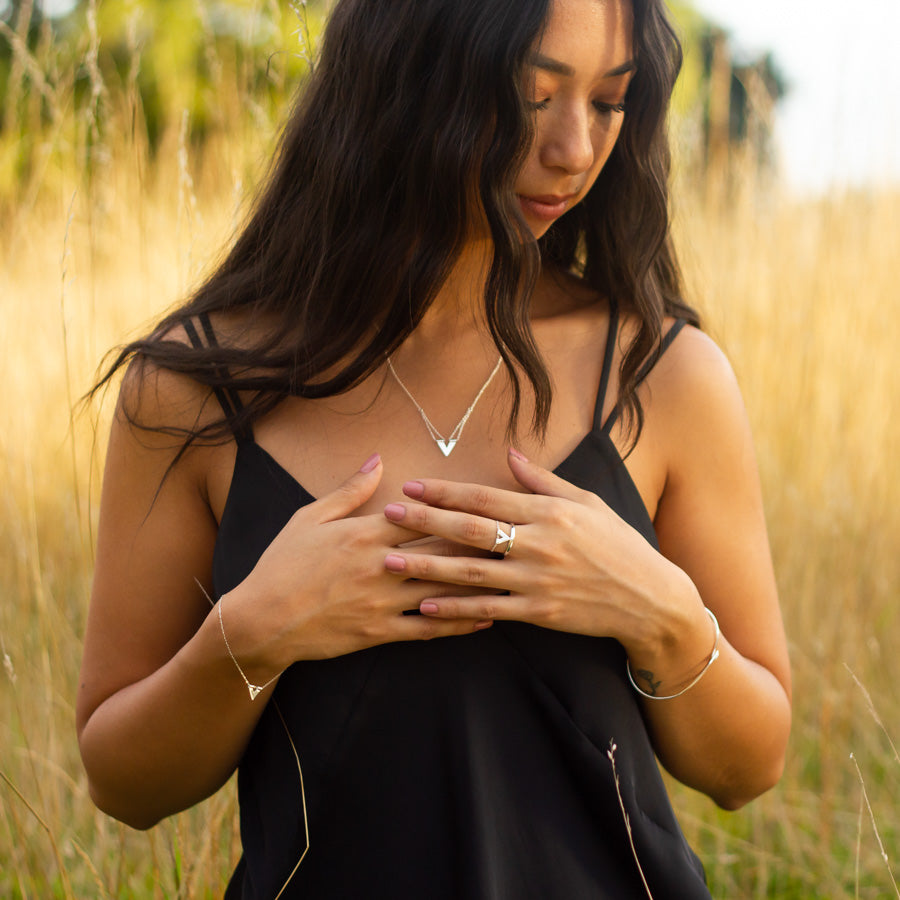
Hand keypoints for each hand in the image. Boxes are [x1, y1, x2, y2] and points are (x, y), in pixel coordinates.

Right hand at [225, 454, 493, 674]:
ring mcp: (383, 600)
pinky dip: (459, 622)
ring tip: (516, 575)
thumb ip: (349, 490)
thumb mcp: (309, 518)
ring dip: (481, 582)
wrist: (261, 620)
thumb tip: (378, 460)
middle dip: (483, 544)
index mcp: (366, 533)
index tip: (491, 503)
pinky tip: (486, 618)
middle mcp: (381, 565)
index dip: (459, 508)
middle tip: (520, 537)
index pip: (422, 515)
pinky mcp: (380, 631)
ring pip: (443, 588)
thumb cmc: (282, 564)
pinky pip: (428, 627)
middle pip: (442, 550)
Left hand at [381, 448, 686, 651]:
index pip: (485, 497)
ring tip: (391, 559)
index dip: (445, 491)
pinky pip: (488, 609)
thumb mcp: (587, 502)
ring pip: (471, 572)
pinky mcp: (539, 612)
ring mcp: (537, 580)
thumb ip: (543, 480)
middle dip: (425, 521)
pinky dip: (455, 608)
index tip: (413, 486)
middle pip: (470, 530)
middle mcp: (539, 543)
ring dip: (427, 566)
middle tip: (389, 515)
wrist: (649, 599)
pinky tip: (425, 604)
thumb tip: (508, 453)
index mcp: (548, 512)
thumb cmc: (618, 544)